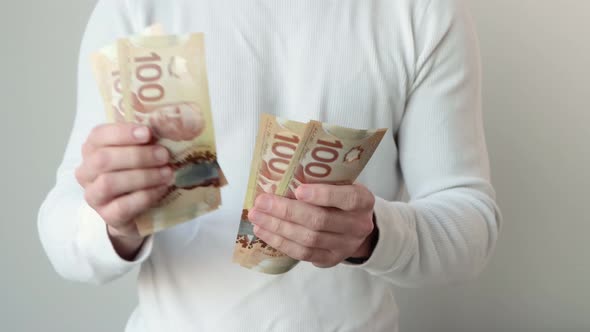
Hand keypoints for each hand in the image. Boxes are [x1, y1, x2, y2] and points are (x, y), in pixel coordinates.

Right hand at [75, 123, 172, 257]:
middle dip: (137, 156)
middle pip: (103, 159)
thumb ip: (144, 141)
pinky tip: (162, 189)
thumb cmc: (135, 174)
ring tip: (167, 173)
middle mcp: (87, 172)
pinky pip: (123, 206)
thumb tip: (166, 128)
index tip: (147, 133)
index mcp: (92, 149)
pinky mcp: (107, 216)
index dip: (122, 133)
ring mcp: (94, 196)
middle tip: (164, 155)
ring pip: (110, 183)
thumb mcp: (138, 153)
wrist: (134, 212)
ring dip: (143, 176)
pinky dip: (146, 196)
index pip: (98, 135)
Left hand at [249, 183, 376, 267]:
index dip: (322, 195)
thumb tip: (279, 177)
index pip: (346, 199)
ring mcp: (345, 246)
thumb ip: (321, 181)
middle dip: (286, 211)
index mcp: (363, 201)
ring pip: (308, 239)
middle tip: (261, 202)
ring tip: (257, 217)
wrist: (356, 226)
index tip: (298, 189)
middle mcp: (358, 226)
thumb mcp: (341, 184)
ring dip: (277, 228)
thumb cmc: (341, 198)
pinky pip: (303, 253)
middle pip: (319, 221)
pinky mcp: (330, 260)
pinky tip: (264, 231)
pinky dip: (281, 242)